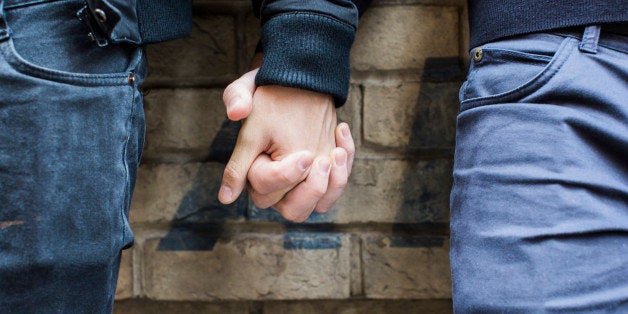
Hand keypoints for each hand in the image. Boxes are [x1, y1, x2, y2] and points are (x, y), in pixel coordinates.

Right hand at [220, 68, 354, 221]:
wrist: (295, 86)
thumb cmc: (270, 92)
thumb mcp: (249, 90)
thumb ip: (237, 97)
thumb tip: (235, 113)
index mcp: (253, 170)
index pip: (265, 188)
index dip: (286, 175)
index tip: (305, 154)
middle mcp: (276, 186)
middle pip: (293, 211)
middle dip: (312, 188)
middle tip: (321, 160)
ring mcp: (300, 186)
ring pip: (318, 207)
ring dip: (333, 185)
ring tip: (337, 154)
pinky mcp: (321, 180)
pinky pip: (335, 190)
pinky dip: (344, 169)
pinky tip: (341, 134)